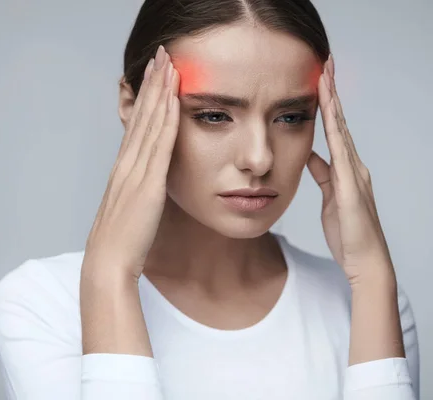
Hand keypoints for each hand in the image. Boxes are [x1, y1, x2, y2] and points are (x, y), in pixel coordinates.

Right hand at [83, 45, 179, 280]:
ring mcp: (135, 172)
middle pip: (142, 116)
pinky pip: (160, 146)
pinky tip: (175, 100)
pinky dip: (167, 120)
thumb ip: (138, 190)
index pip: (137, 125)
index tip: (154, 74)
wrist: (108, 262)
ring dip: (160, 92)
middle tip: (162, 54)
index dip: (146, 97)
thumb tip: (149, 183)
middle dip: (152, 83)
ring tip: (169, 63)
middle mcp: (127, 164)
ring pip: (150, 123)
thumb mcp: (129, 208)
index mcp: (123, 169)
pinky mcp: (147, 185)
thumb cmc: (120, 241)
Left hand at [307, 54, 394, 286]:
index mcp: (347, 169)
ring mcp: (355, 174)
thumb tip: (310, 156)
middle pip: (340, 123)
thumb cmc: (348, 231)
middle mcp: (354, 165)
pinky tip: (329, 115)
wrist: (364, 259)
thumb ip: (322, 175)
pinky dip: (335, 131)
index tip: (318, 81)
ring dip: (333, 104)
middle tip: (325, 65)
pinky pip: (341, 152)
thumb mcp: (330, 197)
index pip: (334, 130)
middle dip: (332, 94)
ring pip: (341, 131)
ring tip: (325, 77)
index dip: (326, 105)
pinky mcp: (351, 186)